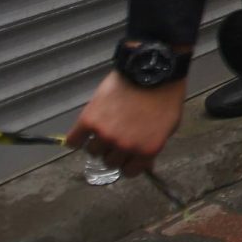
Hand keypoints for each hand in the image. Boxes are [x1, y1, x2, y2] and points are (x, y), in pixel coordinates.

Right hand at [65, 70, 187, 178]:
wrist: (150, 70)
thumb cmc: (164, 96)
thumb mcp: (168, 127)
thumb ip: (152, 147)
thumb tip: (145, 164)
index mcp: (146, 151)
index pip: (129, 172)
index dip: (127, 163)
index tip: (126, 156)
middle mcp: (125, 146)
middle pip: (110, 162)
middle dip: (113, 152)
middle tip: (115, 138)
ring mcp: (106, 134)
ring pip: (93, 152)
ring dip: (97, 143)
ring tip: (103, 129)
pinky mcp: (89, 120)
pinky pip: (74, 141)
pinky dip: (75, 140)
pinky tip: (81, 134)